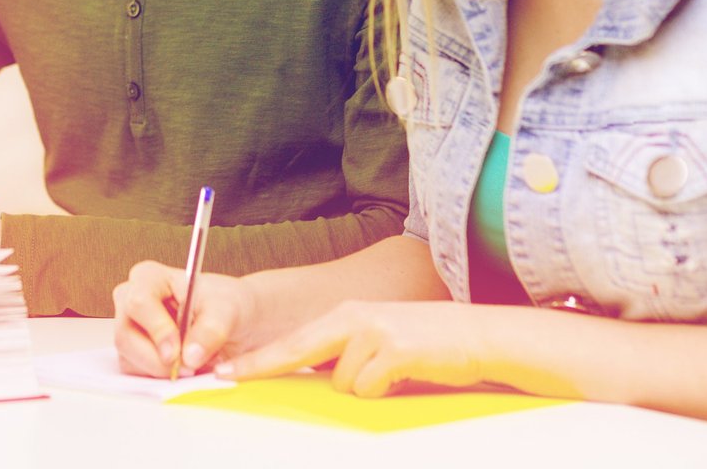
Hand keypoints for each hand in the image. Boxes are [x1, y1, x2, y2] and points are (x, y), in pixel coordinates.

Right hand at [112, 260, 259, 377]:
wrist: (235, 323)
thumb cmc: (226, 305)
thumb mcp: (227, 311)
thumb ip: (210, 330)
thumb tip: (190, 356)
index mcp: (149, 278)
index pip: (139, 302)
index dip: (156, 329)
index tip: (177, 351)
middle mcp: (131, 301)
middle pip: (125, 336)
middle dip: (157, 359)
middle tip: (189, 368)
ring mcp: (130, 330)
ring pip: (128, 359)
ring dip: (162, 371)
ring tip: (194, 365)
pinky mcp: (133, 355)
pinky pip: (137, 375)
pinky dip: (161, 379)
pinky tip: (184, 369)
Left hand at [220, 299, 501, 395]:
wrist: (479, 336)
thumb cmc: (428, 345)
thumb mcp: (379, 339)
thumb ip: (347, 352)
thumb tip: (317, 378)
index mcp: (347, 314)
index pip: (294, 341)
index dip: (259, 358)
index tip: (227, 370)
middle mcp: (355, 317)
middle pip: (297, 349)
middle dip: (263, 365)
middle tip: (230, 377)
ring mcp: (374, 331)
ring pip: (342, 381)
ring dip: (365, 388)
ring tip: (393, 375)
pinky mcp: (395, 349)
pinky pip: (369, 387)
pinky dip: (385, 391)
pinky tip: (405, 377)